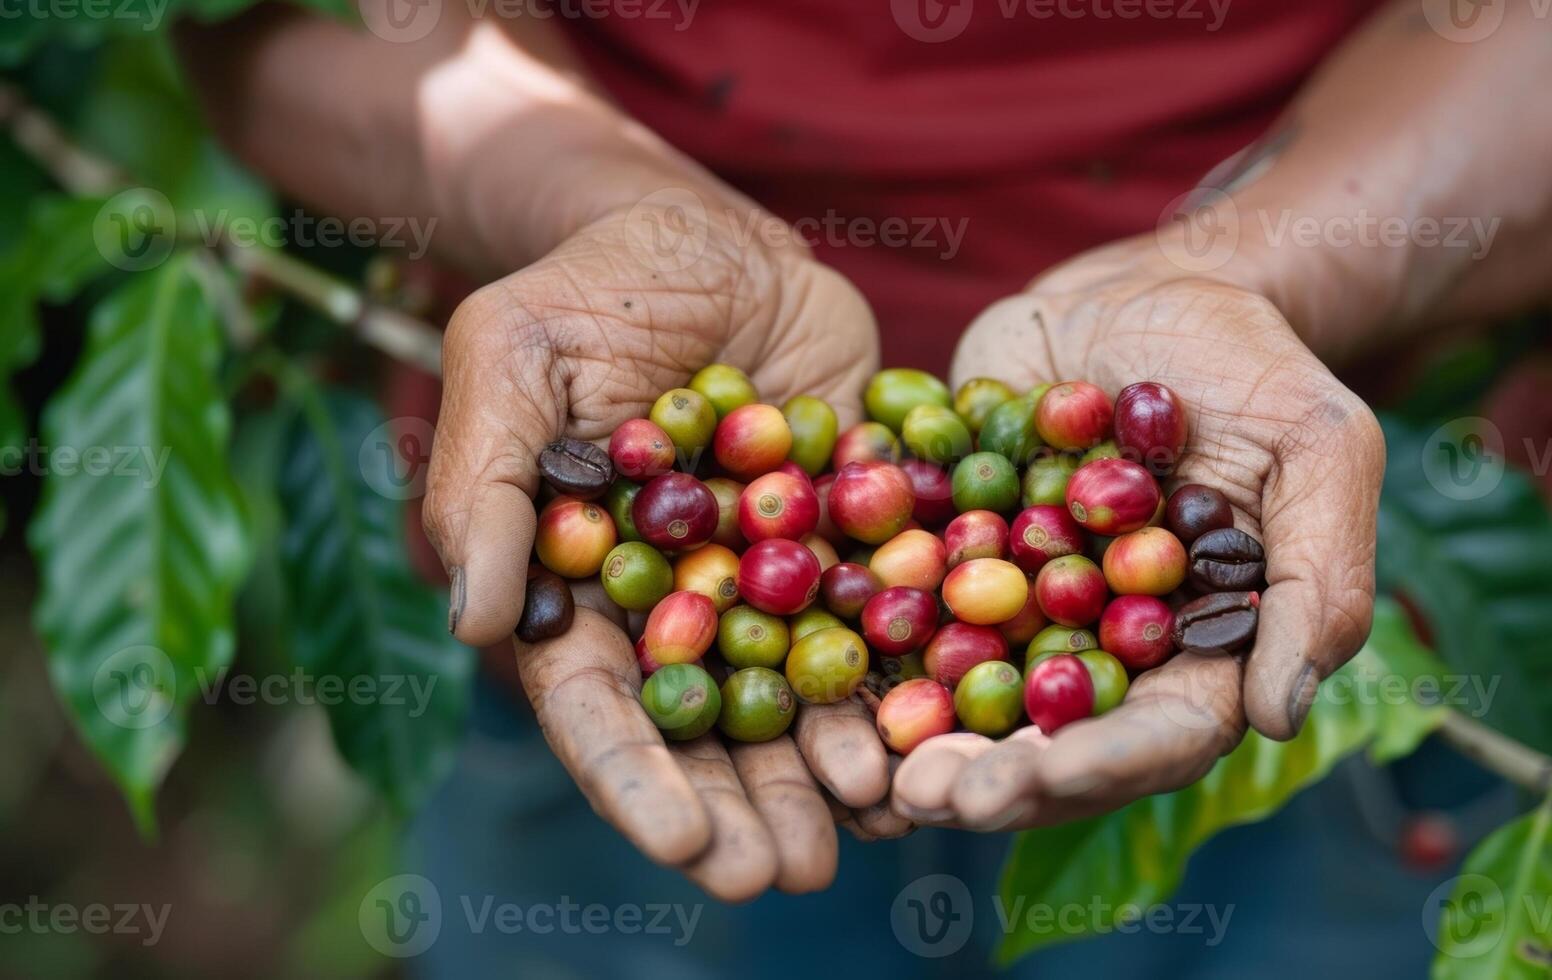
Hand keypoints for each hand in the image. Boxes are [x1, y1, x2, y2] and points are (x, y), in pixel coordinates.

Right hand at [423, 194, 894, 898]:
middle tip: (776, 876)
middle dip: (736, 809)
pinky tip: (929, 746)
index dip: (633, 776)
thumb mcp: (512, 356)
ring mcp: (769, 585)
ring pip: (795, 701)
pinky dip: (902, 687)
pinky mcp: (851, 546)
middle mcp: (677, 608)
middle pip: (702, 731)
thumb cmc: (590, 286)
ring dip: (823, 776)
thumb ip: (489, 484)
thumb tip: (478, 622)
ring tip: (863, 834)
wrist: (713, 235)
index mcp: (581, 587)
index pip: (594, 703)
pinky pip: (879, 629)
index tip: (681, 844)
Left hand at [893, 257, 1384, 830]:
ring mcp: (1022, 608)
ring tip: (869, 770)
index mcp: (1200, 646)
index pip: (1158, 733)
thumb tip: (1280, 715)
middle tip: (928, 797)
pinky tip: (815, 677)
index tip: (1036, 778)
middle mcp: (1106, 648)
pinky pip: (902, 617)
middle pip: (1052, 741)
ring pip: (969, 701)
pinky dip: (866, 653)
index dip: (1098, 764)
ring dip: (920, 743)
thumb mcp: (1318, 446)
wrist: (1141, 286)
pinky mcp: (951, 557)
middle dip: (993, 778)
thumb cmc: (1249, 361)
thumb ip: (1318, 575)